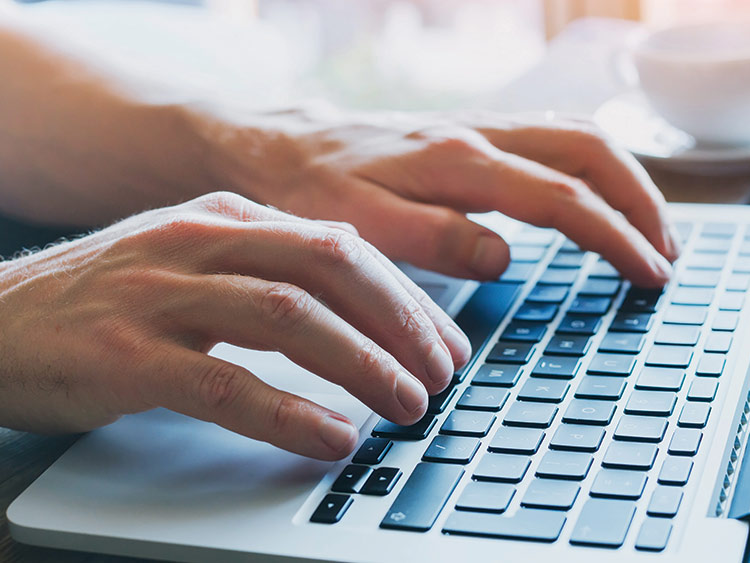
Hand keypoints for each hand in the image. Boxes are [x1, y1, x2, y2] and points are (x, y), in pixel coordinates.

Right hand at [0, 192, 469, 459]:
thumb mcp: (198, 264)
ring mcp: (161, 293)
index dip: (408, 299)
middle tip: (442, 376)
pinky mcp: (126, 353)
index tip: (447, 344)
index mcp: (228, 216)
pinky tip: (333, 436)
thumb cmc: (108, 301)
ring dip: (364, 365)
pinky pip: (225, 383)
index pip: (344, 246)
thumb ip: (274, 272)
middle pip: (331, 267)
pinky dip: (289, 412)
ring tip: (409, 406)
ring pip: (289, 317)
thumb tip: (369, 307)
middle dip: (402, 324)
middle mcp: (201, 240)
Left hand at [199, 107, 679, 285]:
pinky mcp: (476, 134)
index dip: (617, 236)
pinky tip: (601, 199)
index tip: (651, 274)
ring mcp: (482, 128)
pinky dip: (596, 168)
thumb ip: (434, 241)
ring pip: (580, 135)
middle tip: (667, 255)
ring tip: (652, 231)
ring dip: (627, 179)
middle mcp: (480, 134)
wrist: (280, 148)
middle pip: (592, 150)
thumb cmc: (314, 192)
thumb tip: (505, 256)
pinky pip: (556, 137)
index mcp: (459, 161)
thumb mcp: (359, 229)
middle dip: (642, 201)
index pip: (563, 196)